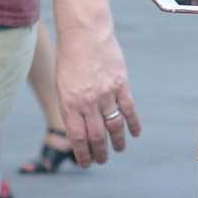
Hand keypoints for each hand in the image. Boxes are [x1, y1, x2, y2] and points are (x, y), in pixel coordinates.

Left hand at [54, 28, 140, 165]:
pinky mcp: (121, 84)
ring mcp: (106, 94)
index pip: (77, 137)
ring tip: (119, 150)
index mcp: (70, 103)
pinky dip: (133, 123)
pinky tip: (135, 133)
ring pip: (114, 126)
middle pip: (96, 136)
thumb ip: (71, 107)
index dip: (83, 154)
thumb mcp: (63, 85)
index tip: (87, 163)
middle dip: (100, 152)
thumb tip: (79, 129)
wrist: (84, 33)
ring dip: (117, 141)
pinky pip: (129, 109)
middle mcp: (88, 102)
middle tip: (102, 160)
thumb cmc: (70, 58)